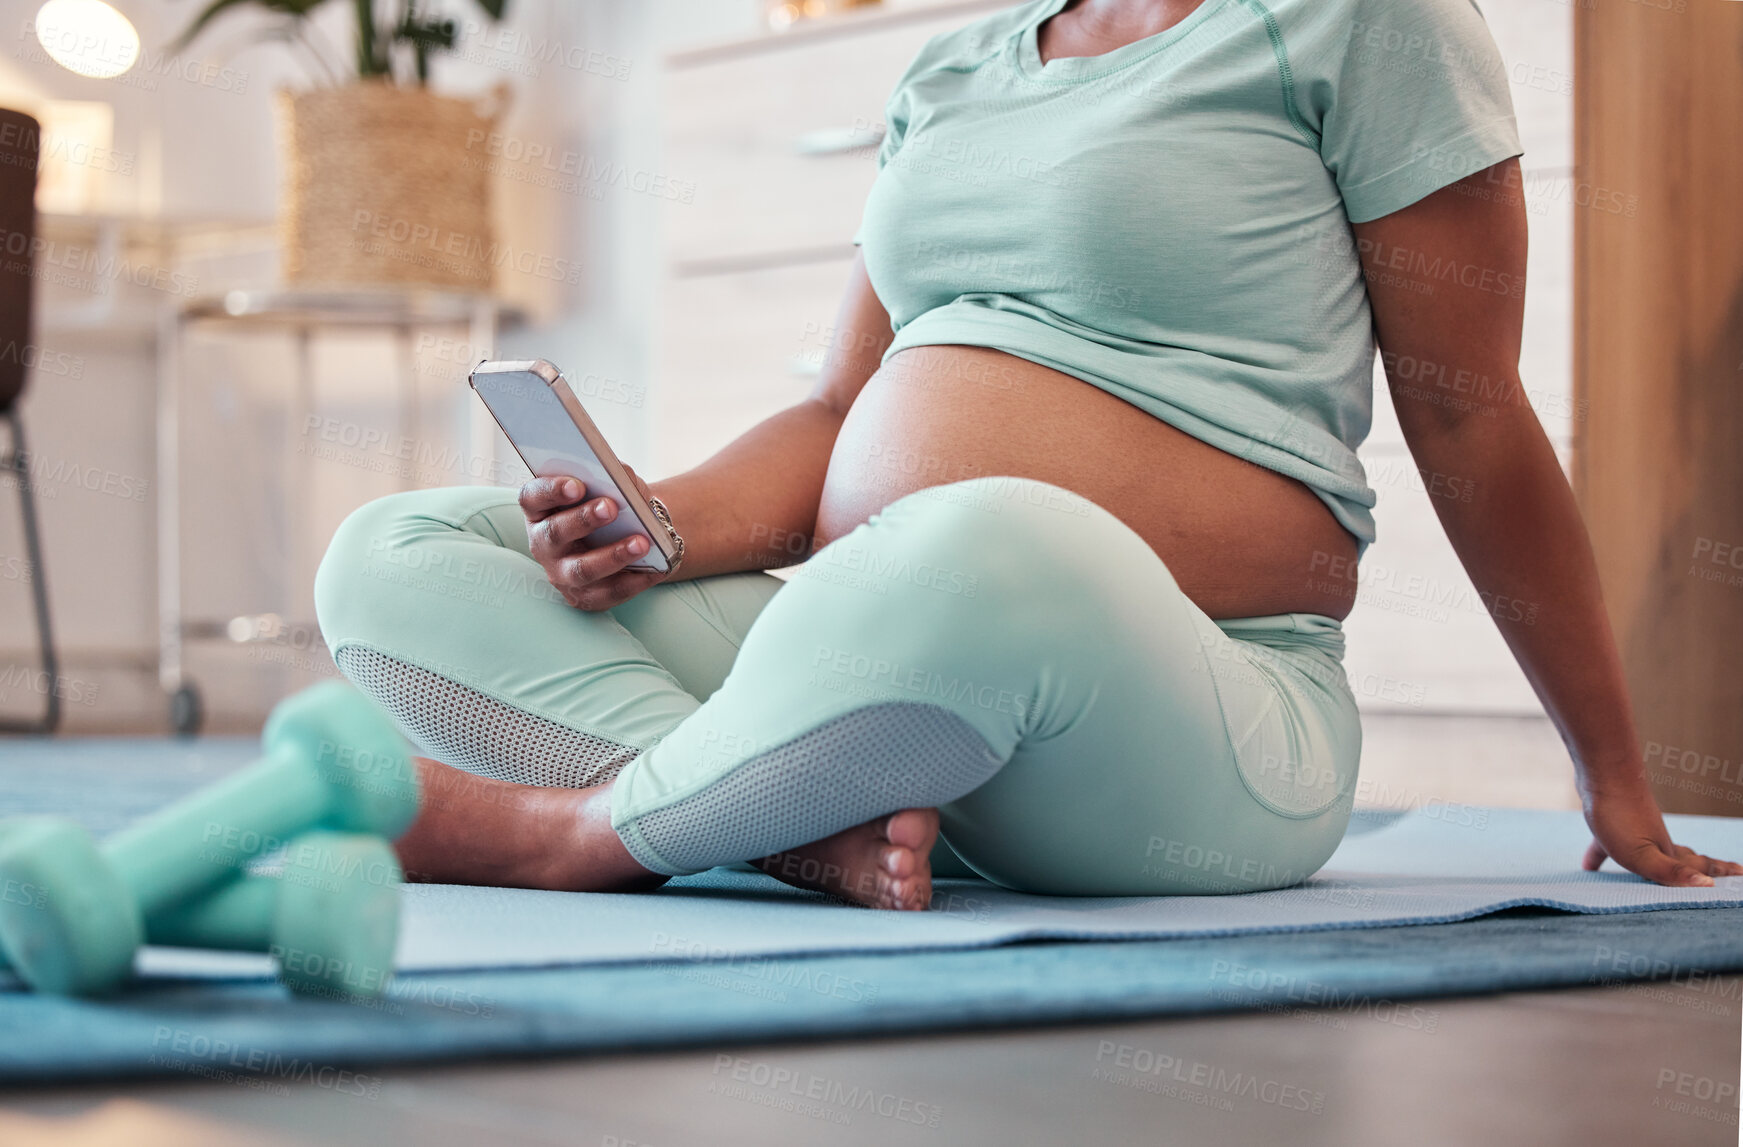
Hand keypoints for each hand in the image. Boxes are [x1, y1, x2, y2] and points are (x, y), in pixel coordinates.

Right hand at [520, 474, 665, 611]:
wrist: (622, 537)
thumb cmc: (608, 504)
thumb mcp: (607, 486)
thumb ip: (609, 476)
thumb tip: (621, 477)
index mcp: (540, 510)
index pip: (533, 497)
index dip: (551, 490)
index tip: (576, 485)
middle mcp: (543, 543)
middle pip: (555, 533)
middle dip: (584, 520)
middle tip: (611, 507)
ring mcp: (561, 573)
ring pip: (582, 569)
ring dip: (613, 556)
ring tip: (642, 542)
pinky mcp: (584, 597)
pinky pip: (608, 593)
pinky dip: (635, 581)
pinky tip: (656, 568)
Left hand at [1581, 786, 1742, 886]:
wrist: (1602, 773)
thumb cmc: (1621, 817)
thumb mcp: (1643, 855)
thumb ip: (1671, 873)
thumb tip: (1708, 886)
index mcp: (1666, 851)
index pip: (1699, 866)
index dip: (1720, 871)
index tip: (1742, 873)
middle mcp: (1655, 839)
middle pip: (1680, 858)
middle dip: (1697, 868)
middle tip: (1716, 873)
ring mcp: (1634, 827)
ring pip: (1649, 850)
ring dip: (1659, 863)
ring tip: (1655, 876)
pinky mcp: (1611, 820)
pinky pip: (1610, 844)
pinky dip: (1602, 856)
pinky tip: (1588, 867)